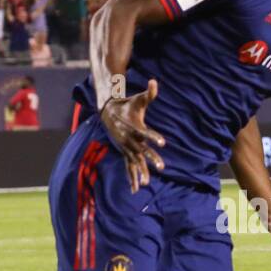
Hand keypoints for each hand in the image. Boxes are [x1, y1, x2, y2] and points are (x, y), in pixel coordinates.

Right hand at [100, 78, 164, 192]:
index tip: (163, 142)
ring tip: (146, 184)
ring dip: (140, 172)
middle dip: (151, 159)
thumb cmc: (127, 105)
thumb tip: (155, 81)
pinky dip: (131, 178)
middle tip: (162, 167)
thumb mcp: (138, 98)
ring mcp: (126, 147)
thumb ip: (149, 93)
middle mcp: (130, 139)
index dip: (154, 137)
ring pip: (134, 162)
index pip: (146, 132)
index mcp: (135, 127)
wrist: (107, 112)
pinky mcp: (124, 152)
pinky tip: (135, 190)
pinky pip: (128, 167)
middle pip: (141, 150)